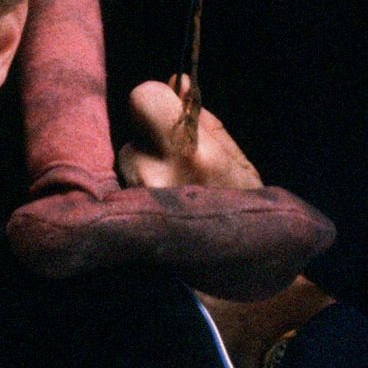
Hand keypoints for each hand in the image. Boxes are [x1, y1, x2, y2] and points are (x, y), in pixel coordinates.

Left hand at [123, 80, 336, 367]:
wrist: (242, 288)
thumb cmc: (245, 215)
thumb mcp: (236, 161)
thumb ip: (202, 117)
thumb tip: (177, 79)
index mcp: (187, 150)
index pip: (144, 96)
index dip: (156, 101)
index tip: (167, 112)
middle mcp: (153, 174)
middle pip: (131, 131)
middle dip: (147, 136)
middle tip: (170, 156)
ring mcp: (134, 203)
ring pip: (125, 160)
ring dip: (142, 169)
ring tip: (173, 195)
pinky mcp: (124, 226)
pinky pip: (121, 192)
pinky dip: (136, 194)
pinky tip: (159, 214)